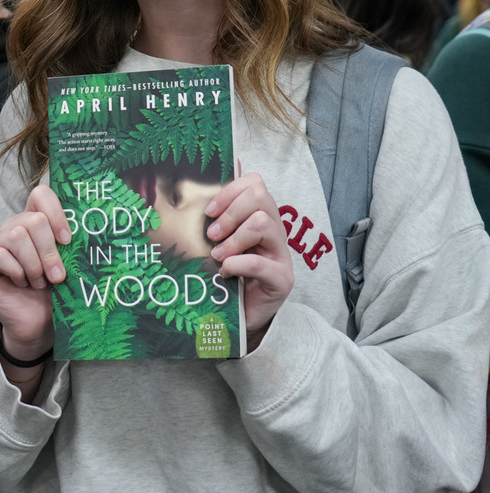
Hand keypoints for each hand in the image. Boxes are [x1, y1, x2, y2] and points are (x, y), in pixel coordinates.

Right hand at [0, 184, 69, 359]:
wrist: (38, 325)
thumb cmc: (55, 293)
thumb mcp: (67, 265)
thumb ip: (69, 246)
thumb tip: (86, 232)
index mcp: (35, 222)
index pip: (40, 195)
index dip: (56, 212)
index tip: (68, 240)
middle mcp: (13, 227)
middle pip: (33, 219)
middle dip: (49, 251)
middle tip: (57, 276)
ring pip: (16, 235)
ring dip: (34, 264)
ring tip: (39, 282)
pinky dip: (17, 272)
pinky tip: (22, 284)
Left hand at [205, 172, 293, 348]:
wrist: (242, 315)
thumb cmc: (229, 272)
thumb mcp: (220, 240)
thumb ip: (217, 215)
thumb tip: (212, 177)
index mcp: (260, 216)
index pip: (255, 183)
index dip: (230, 192)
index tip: (209, 211)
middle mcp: (275, 231)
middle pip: (261, 197)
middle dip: (231, 212)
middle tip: (212, 234)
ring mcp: (282, 255)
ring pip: (262, 224)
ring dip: (233, 239)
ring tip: (218, 255)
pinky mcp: (282, 279)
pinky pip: (260, 263)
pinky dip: (237, 264)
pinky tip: (225, 272)